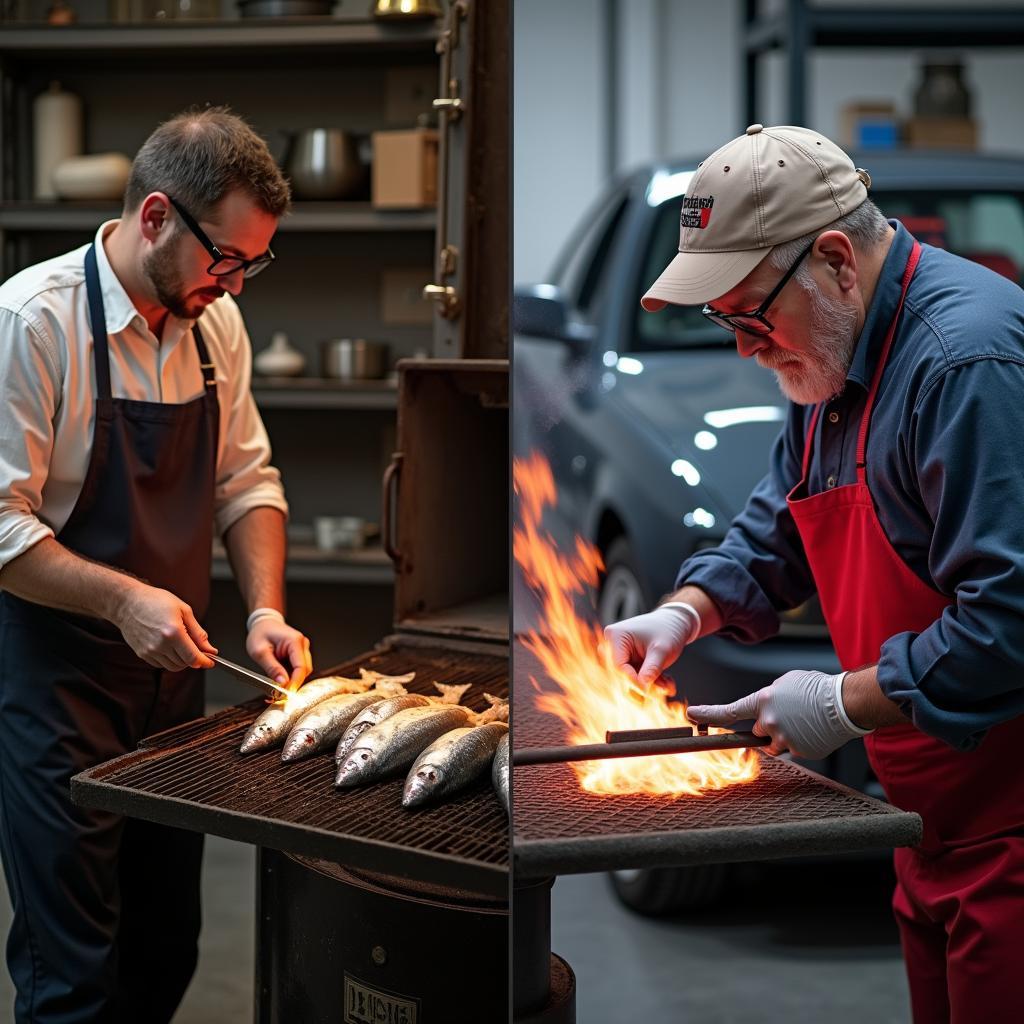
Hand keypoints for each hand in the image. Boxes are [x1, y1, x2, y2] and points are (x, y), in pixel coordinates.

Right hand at [114, 582, 217, 671]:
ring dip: (182, 660)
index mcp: (173, 632)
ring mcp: (150, 651)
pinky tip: (169, 646)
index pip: (193, 657)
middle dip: (194, 658)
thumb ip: (198, 632)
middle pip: (184, 664)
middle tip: (196, 647)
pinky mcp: (142, 654)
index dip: (204, 662)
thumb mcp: (184, 611)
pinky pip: (161, 664)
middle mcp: (161, 644)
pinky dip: (169, 659)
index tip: (210, 661)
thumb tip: (210, 648)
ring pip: (173, 666)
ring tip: (182, 645)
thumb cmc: (155, 601)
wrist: (128, 603)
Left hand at [247, 616, 311, 689]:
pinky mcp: (300, 652)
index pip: (301, 667)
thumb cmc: (260, 633)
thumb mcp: (260, 652)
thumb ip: (272, 668)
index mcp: (294, 641)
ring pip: (303, 670)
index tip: (285, 694)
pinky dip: (291, 674)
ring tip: (277, 683)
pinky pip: (299, 667)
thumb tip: (282, 683)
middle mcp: (302, 644)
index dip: (294, 683)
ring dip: (292, 679)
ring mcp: (302, 648)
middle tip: (279, 693)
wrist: (263, 623)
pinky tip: (280, 676)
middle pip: (305, 670)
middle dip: (294, 683)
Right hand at [603, 602, 700, 683]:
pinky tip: (667, 682)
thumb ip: (652, 668)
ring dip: (650, 687)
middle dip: (644, 685)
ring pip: (630, 681)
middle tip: (663, 689)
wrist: (676, 624)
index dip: (633, 681)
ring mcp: (621, 655)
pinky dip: (652, 684)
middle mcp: (613, 646)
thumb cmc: (668, 630)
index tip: (650, 690)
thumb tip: (643, 687)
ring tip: (668, 685)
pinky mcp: (629, 663)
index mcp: (615, 636)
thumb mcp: (662, 649)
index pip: (618, 666)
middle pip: (622, 676)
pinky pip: (637, 680)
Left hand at [687, 669, 871, 758]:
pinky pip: (791, 750)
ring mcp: (783, 739)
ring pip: (773, 744)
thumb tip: (763, 708)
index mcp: (763, 701)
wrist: (845, 702)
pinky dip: (799, 743)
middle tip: (789, 716)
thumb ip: (768, 698)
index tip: (692, 716)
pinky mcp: (799, 751)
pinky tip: (812, 730)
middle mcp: (769, 722)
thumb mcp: (785, 683)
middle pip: (757, 731)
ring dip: (782, 736)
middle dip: (767, 726)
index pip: (730, 711)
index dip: (709, 715)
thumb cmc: (816, 688)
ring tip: (802, 722)